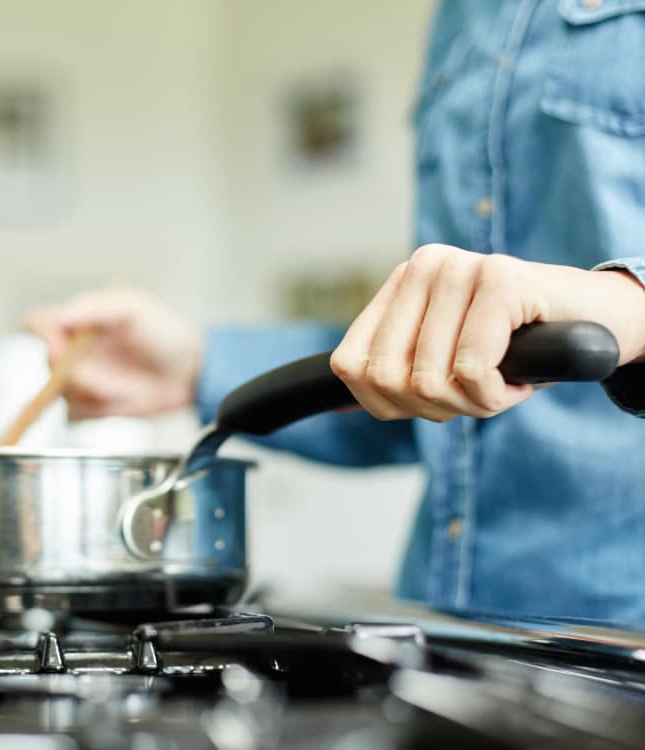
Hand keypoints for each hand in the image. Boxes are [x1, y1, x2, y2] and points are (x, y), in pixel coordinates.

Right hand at [24, 287, 202, 419]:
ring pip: (60, 393)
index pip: (38, 323)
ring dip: (92, 392)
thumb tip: (55, 317)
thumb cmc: (165, 332)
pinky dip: (96, 411)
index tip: (60, 346)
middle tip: (103, 375)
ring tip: (124, 387)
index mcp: (79, 322)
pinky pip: (75, 415)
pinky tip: (122, 401)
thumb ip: (91, 307)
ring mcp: (83, 380)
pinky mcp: (92, 407)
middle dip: (77, 372)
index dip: (41, 334)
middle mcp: (74, 352)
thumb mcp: (132, 306)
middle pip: (47, 363)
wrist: (190, 371)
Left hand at [330, 245, 644, 421]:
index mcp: (398, 285)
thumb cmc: (513, 346)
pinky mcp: (499, 279)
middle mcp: (422, 267)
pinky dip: (495, 396)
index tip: (427, 402)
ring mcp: (459, 268)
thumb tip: (336, 399)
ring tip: (500, 382)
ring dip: (471, 405)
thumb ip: (393, 369)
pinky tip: (518, 379)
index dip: (384, 403)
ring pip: (428, 380)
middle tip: (473, 394)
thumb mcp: (441, 359)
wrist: (595, 322)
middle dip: (433, 407)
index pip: (349, 365)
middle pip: (386, 378)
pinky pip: (471, 372)